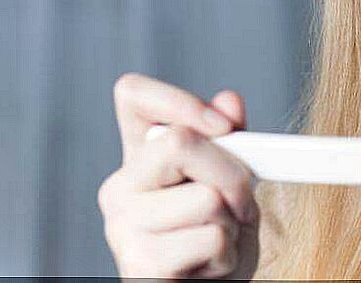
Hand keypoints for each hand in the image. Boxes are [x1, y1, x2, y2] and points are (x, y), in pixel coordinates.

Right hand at [97, 73, 260, 278]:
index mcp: (140, 155)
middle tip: (240, 202)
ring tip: (219, 237)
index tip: (223, 126)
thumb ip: (231, 138)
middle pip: (181, 141)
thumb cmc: (219, 231)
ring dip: (233, 221)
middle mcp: (120, 187)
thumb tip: (229, 100)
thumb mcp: (232, 177)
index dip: (180, 99)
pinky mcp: (140, 266)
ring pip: (206, 197)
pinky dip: (228, 253)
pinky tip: (210, 265)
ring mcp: (123, 228)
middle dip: (232, 171)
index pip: (133, 94)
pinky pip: (212, 238)